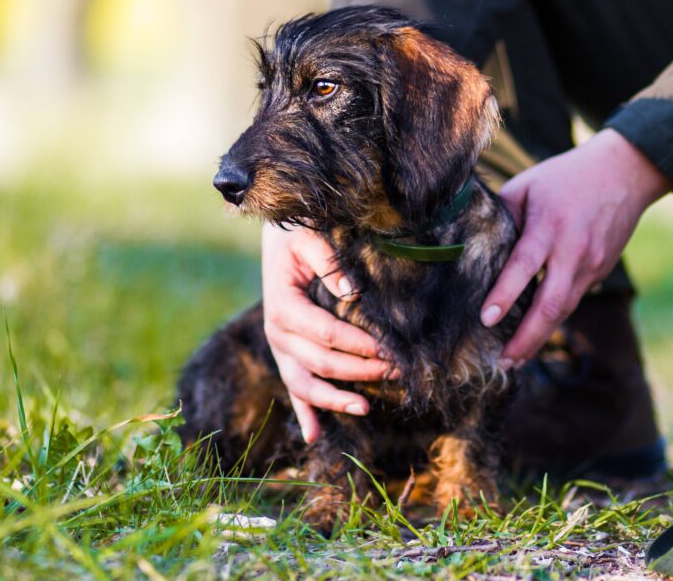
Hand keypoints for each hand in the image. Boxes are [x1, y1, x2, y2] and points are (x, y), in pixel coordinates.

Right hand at [261, 223, 389, 443]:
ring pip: (305, 384)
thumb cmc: (297, 236)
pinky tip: (315, 436)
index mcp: (283, 307)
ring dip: (334, 400)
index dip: (358, 345)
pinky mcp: (286, 355)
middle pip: (320, 362)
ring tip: (365, 408)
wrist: (277, 240)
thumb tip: (354, 293)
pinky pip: (294, 389)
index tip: (388, 349)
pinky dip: (304, 413)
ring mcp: (280, 348)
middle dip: (359, 370)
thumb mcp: (309, 238)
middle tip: (394, 371)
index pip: (325, 334)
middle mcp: (278, 333)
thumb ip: (329, 262)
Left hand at [481, 128, 672, 364]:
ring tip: (515, 358)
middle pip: (551, 304)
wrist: (624, 172)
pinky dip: (553, 320)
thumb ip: (503, 215)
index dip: (504, 294)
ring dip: (540, 337)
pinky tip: (535, 333)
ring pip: (565, 310)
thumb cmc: (565, 177)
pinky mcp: (600, 272)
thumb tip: (474, 244)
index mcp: (550, 225)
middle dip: (526, 338)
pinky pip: (573, 300)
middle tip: (503, 361)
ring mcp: (591, 264)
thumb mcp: (528, 185)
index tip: (486, 319)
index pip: (524, 265)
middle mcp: (573, 250)